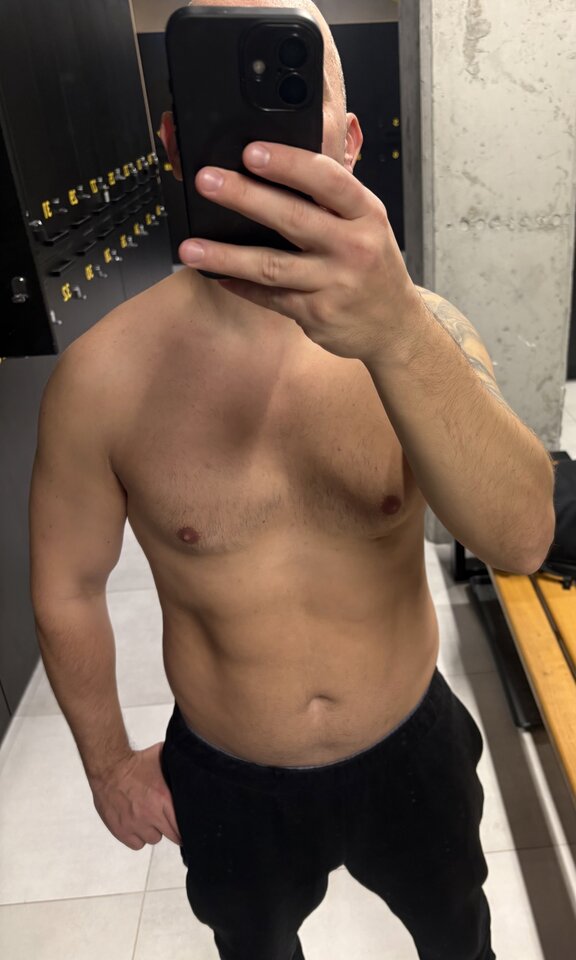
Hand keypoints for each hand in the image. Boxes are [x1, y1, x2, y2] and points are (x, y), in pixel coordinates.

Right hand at [89, 743, 181, 849]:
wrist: (108, 767)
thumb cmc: (135, 762)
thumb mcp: (161, 758)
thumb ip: (177, 766)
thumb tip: (192, 764)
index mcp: (163, 798)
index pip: (182, 825)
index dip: (186, 828)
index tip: (186, 826)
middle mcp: (150, 814)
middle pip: (171, 836)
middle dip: (172, 829)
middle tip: (168, 821)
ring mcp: (135, 824)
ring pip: (153, 839)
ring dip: (153, 831)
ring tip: (149, 818)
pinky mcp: (121, 830)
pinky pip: (136, 844)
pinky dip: (138, 837)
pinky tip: (137, 825)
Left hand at [179, 141, 424, 364]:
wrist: (395, 327)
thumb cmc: (373, 265)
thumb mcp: (367, 225)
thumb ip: (331, 201)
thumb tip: (273, 170)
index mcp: (366, 214)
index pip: (326, 179)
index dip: (287, 163)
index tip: (251, 151)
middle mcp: (353, 247)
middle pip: (292, 218)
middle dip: (245, 197)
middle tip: (206, 181)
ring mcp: (335, 284)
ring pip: (271, 266)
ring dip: (225, 255)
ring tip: (190, 247)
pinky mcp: (317, 314)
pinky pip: (270, 297)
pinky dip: (240, 286)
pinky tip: (215, 275)